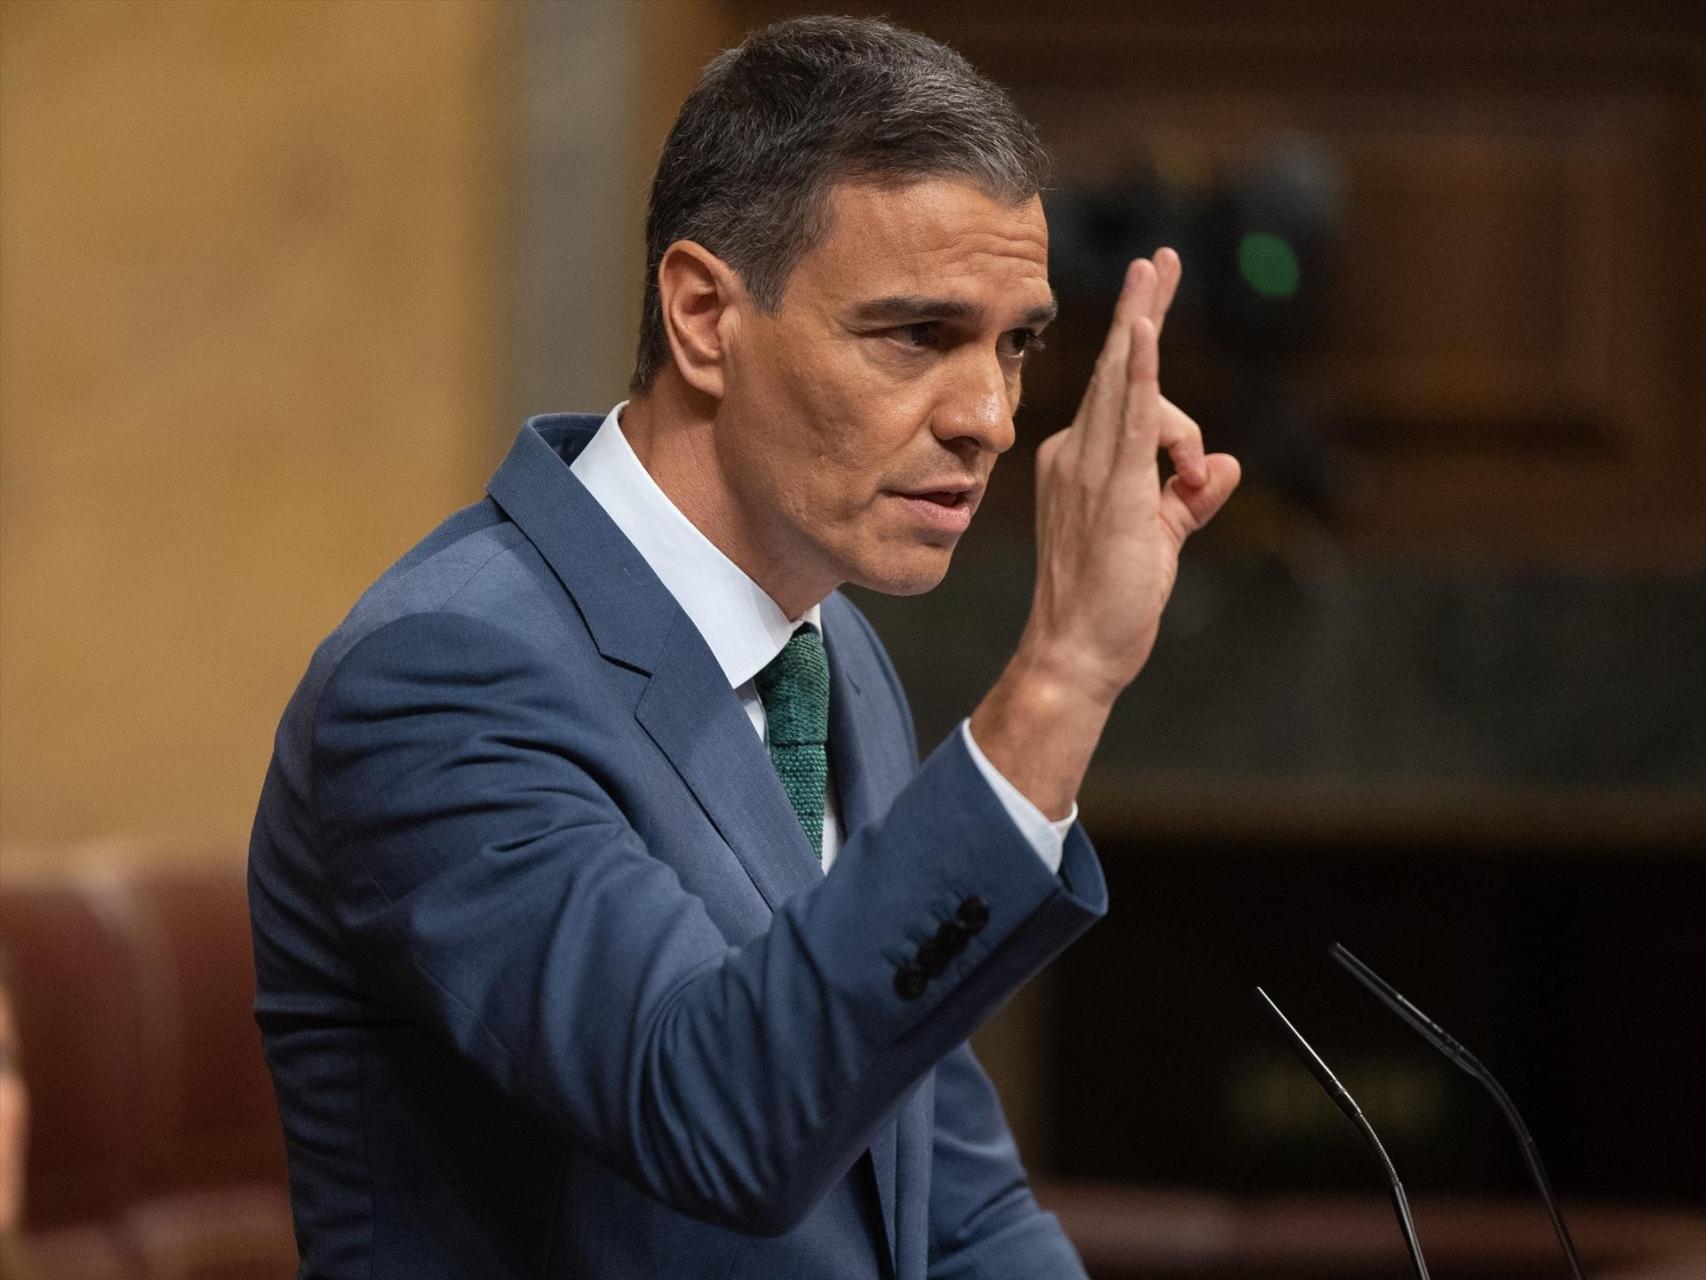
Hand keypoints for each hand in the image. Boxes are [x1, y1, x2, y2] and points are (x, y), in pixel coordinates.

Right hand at [969, 251, 1238, 816]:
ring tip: (1161, 270)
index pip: (1125, 400)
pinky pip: (1129, 419)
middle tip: (1160, 257)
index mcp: (1079, 463)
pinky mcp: (1114, 491)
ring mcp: (1089, 470)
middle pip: (1120, 372)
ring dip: (1145, 322)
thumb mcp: (1157, 539)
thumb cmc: (1109, 603)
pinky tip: (1146, 333)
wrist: (1075, 651)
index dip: (1142, 348)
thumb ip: (1189, 499)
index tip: (1152, 299)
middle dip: (1143, 308)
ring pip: (1128, 386)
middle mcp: (1075, 455)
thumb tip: (1226, 466)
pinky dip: (1141, 373)